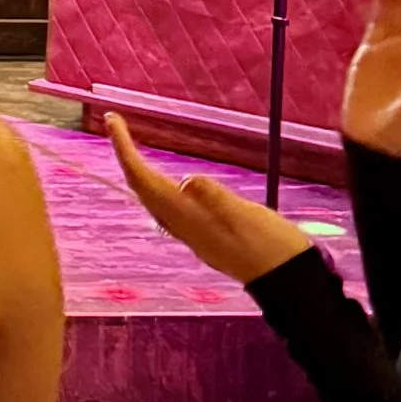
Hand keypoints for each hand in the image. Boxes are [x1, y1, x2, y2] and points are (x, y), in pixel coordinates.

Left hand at [106, 113, 314, 285]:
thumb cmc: (272, 248)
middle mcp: (180, 225)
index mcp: (186, 217)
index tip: (112, 120)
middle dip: (125, 153)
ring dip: (136, 169)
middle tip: (114, 122)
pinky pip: (166, 206)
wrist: (288, 281)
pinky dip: (154, 185)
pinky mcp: (202, 234)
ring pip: (150, 197)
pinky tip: (162, 183)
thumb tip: (186, 182)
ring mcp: (190, 231)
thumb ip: (217, 200)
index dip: (124, 149)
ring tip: (128, 145)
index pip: (142, 179)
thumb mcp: (247, 218)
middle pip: (140, 186)